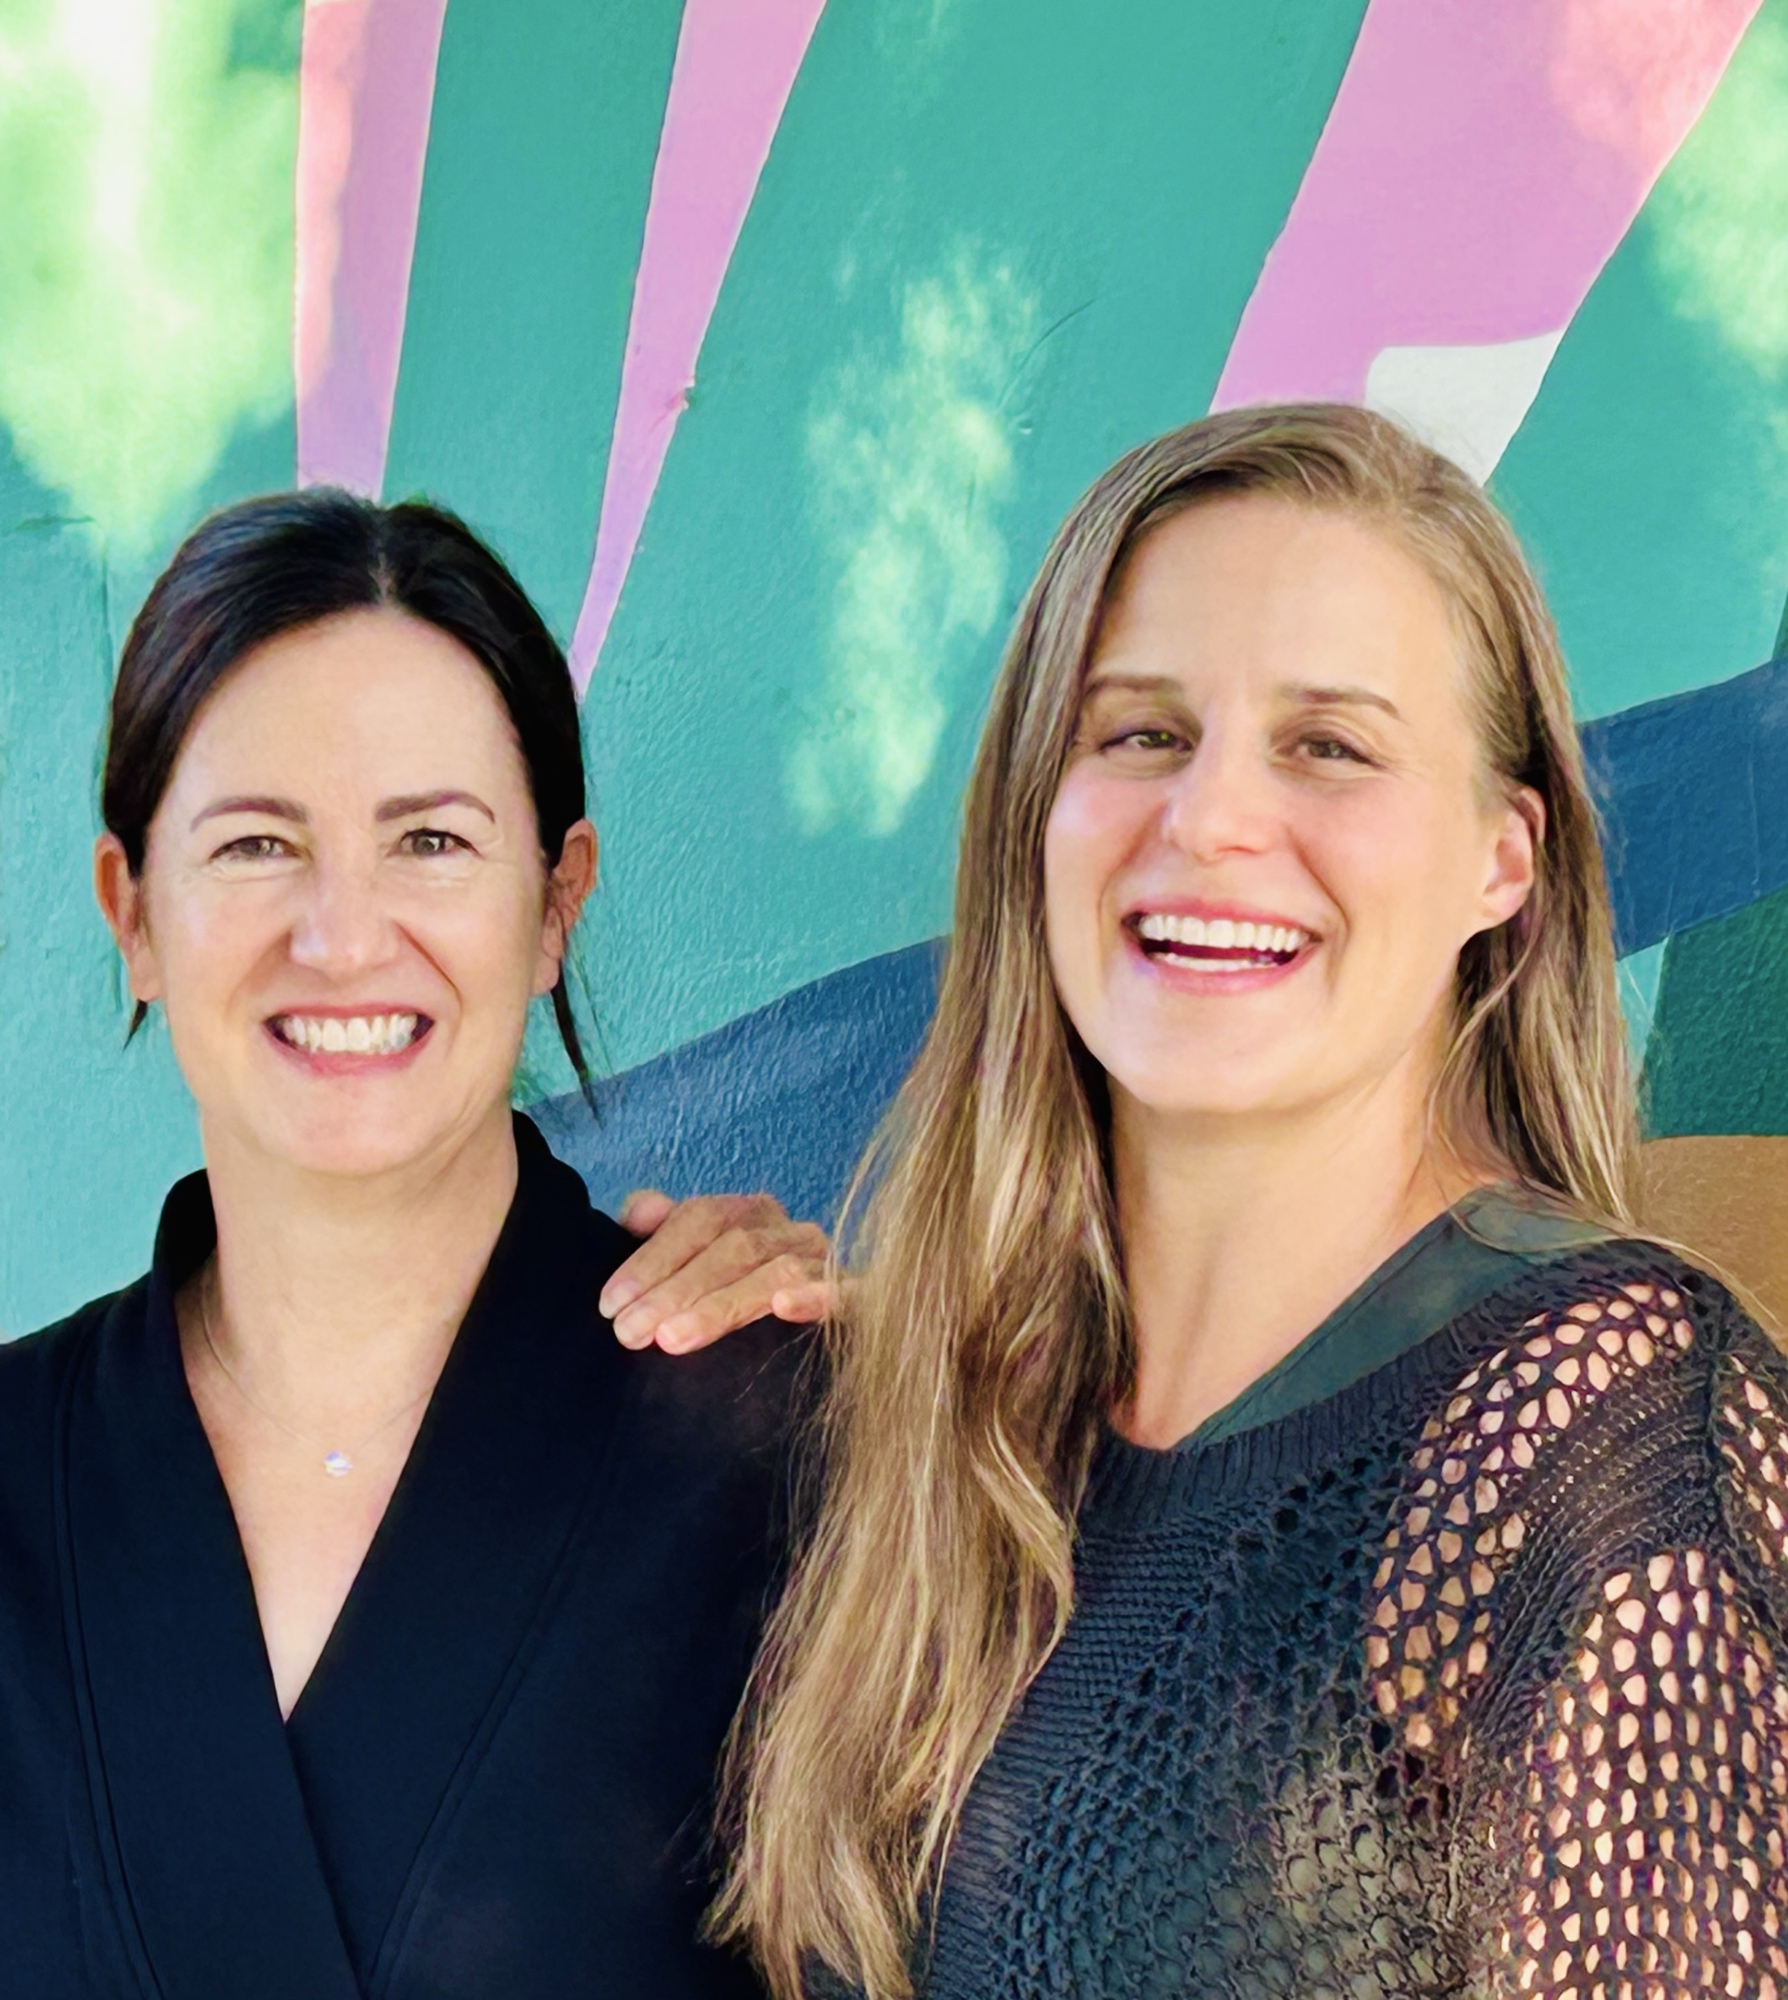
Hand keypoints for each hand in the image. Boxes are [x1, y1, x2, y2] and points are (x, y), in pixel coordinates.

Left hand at [598, 1191, 833, 1352]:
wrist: (822, 1351)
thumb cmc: (740, 1301)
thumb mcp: (695, 1262)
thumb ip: (662, 1233)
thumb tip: (637, 1211)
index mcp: (751, 1214)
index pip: (700, 1218)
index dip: (652, 1257)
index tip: (611, 1303)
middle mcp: (791, 1231)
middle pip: (734, 1247)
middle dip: (676, 1290)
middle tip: (630, 1332)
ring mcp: (828, 1263)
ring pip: (777, 1273)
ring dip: (722, 1305)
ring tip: (671, 1339)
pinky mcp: (862, 1299)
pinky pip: (849, 1294)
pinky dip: (816, 1297)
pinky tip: (785, 1308)